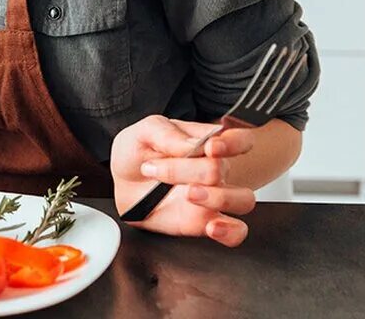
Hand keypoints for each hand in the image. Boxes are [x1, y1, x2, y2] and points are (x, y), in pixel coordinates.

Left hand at [110, 115, 256, 246]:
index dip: (233, 143)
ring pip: (243, 200)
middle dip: (192, 170)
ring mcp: (212, 197)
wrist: (121, 181)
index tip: (211, 147)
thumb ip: (168, 134)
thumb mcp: (145, 132)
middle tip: (158, 169)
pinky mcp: (204, 223)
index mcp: (207, 142)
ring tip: (188, 194)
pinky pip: (234, 232)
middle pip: (224, 169)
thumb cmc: (138, 152)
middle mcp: (214, 170)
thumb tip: (194, 144)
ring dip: (218, 198)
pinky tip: (212, 227)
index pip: (241, 140)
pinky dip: (230, 231)